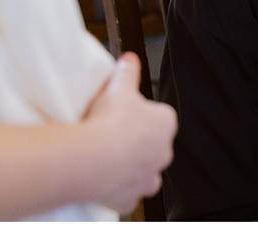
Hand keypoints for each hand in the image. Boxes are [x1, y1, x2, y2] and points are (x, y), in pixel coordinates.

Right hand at [82, 54, 177, 213]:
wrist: (92, 158)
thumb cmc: (109, 122)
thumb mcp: (118, 87)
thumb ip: (127, 71)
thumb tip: (129, 59)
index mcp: (165, 123)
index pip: (160, 117)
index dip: (141, 115)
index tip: (124, 114)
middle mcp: (163, 152)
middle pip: (153, 145)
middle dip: (137, 142)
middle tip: (113, 135)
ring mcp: (148, 177)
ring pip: (145, 172)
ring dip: (131, 166)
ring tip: (108, 158)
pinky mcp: (131, 198)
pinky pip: (128, 195)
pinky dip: (118, 189)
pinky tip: (104, 180)